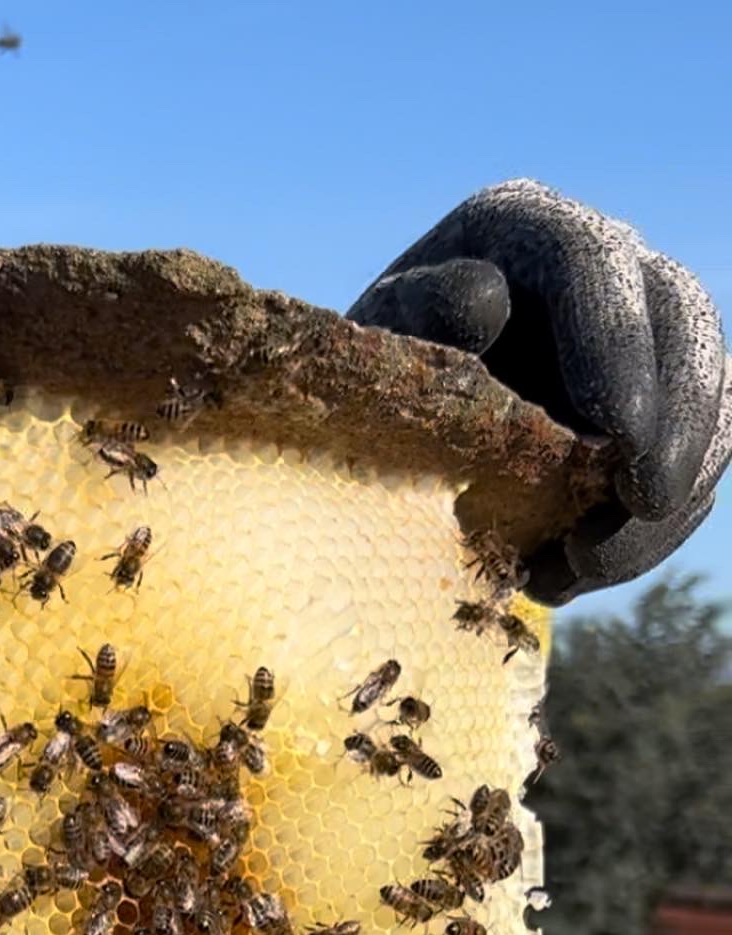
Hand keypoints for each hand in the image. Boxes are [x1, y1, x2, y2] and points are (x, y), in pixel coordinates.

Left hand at [348, 180, 730, 603]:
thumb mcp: (377, 350)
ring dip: (672, 489)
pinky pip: (699, 458)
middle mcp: (607, 268)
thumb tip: (483, 302)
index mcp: (528, 230)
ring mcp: (647, 334)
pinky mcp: (664, 405)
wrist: (388, 430)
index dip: (617, 348)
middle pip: (684, 319)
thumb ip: (417, 319)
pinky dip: (657, 524)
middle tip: (640, 506)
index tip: (618, 437)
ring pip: (711, 395)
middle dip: (676, 423)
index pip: (595, 262)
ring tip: (587, 562)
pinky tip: (584, 569)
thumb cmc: (373, 382)